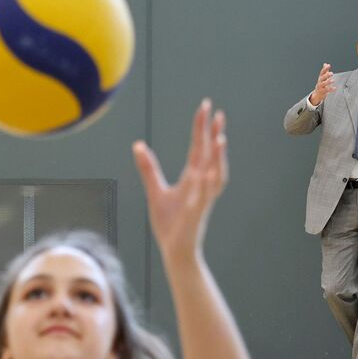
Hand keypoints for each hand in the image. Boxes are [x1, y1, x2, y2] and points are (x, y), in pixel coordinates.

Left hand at [132, 99, 227, 262]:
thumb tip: (138, 145)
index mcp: (191, 178)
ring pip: (214, 174)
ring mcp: (201, 199)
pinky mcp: (196, 214)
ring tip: (220, 138)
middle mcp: (201, 185)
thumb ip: (148, 169)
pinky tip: (206, 173)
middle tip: (217, 112)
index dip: (201, 128)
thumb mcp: (155, 192)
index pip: (198, 147)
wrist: (175, 251)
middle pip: (209, 155)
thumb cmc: (169, 224)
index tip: (205, 107)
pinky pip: (203, 198)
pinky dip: (206, 186)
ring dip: (218, 158)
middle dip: (213, 134)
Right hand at [309, 63, 334, 105]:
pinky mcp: (322, 92)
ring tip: (333, 80)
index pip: (322, 72)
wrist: (317, 94)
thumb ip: (325, 71)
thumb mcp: (322, 77)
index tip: (328, 65)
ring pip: (323, 84)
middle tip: (332, 73)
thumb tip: (325, 64)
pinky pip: (326, 90)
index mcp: (320, 78)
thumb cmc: (321, 84)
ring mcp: (320, 87)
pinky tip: (335, 88)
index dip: (325, 68)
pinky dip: (330, 89)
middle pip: (322, 78)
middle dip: (326, 75)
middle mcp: (319, 82)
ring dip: (328, 82)